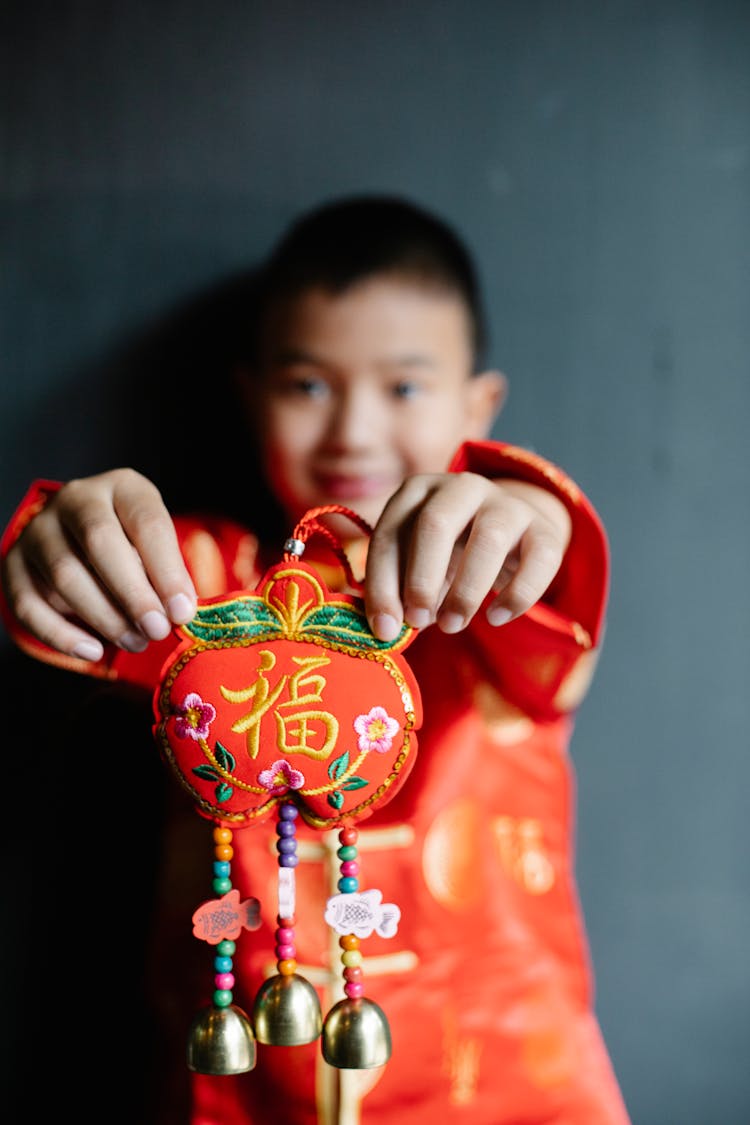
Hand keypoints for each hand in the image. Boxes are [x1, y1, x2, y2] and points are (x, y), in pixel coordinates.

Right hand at [1, 469, 196, 660]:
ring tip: (135, 641)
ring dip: (103, 617)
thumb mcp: (156, 546)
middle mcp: (76, 498)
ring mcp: (39, 529)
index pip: (146, 522)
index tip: (182, 611)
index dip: (167, 570)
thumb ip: (167, 574)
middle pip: (100, 542)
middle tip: (156, 630)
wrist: (83, 541)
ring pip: (65, 574)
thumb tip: (178, 612)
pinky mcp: (14, 562)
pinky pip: (29, 604)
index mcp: (122, 487)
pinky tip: (92, 651)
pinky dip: (61, 634)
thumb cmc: (134, 546)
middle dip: (132, 593)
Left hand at [363, 472, 571, 641]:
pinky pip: (538, 559)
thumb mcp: (419, 562)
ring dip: (465, 590)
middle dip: (421, 579)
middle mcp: (461, 486)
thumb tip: (387, 628)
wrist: (512, 531)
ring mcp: (506, 503)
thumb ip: (400, 589)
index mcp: (419, 490)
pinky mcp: (544, 529)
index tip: (384, 629)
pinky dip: (517, 595)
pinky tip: (496, 618)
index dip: (383, 583)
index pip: (391, 532)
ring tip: (452, 625)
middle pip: (435, 523)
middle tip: (417, 621)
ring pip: (488, 539)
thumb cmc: (451, 551)